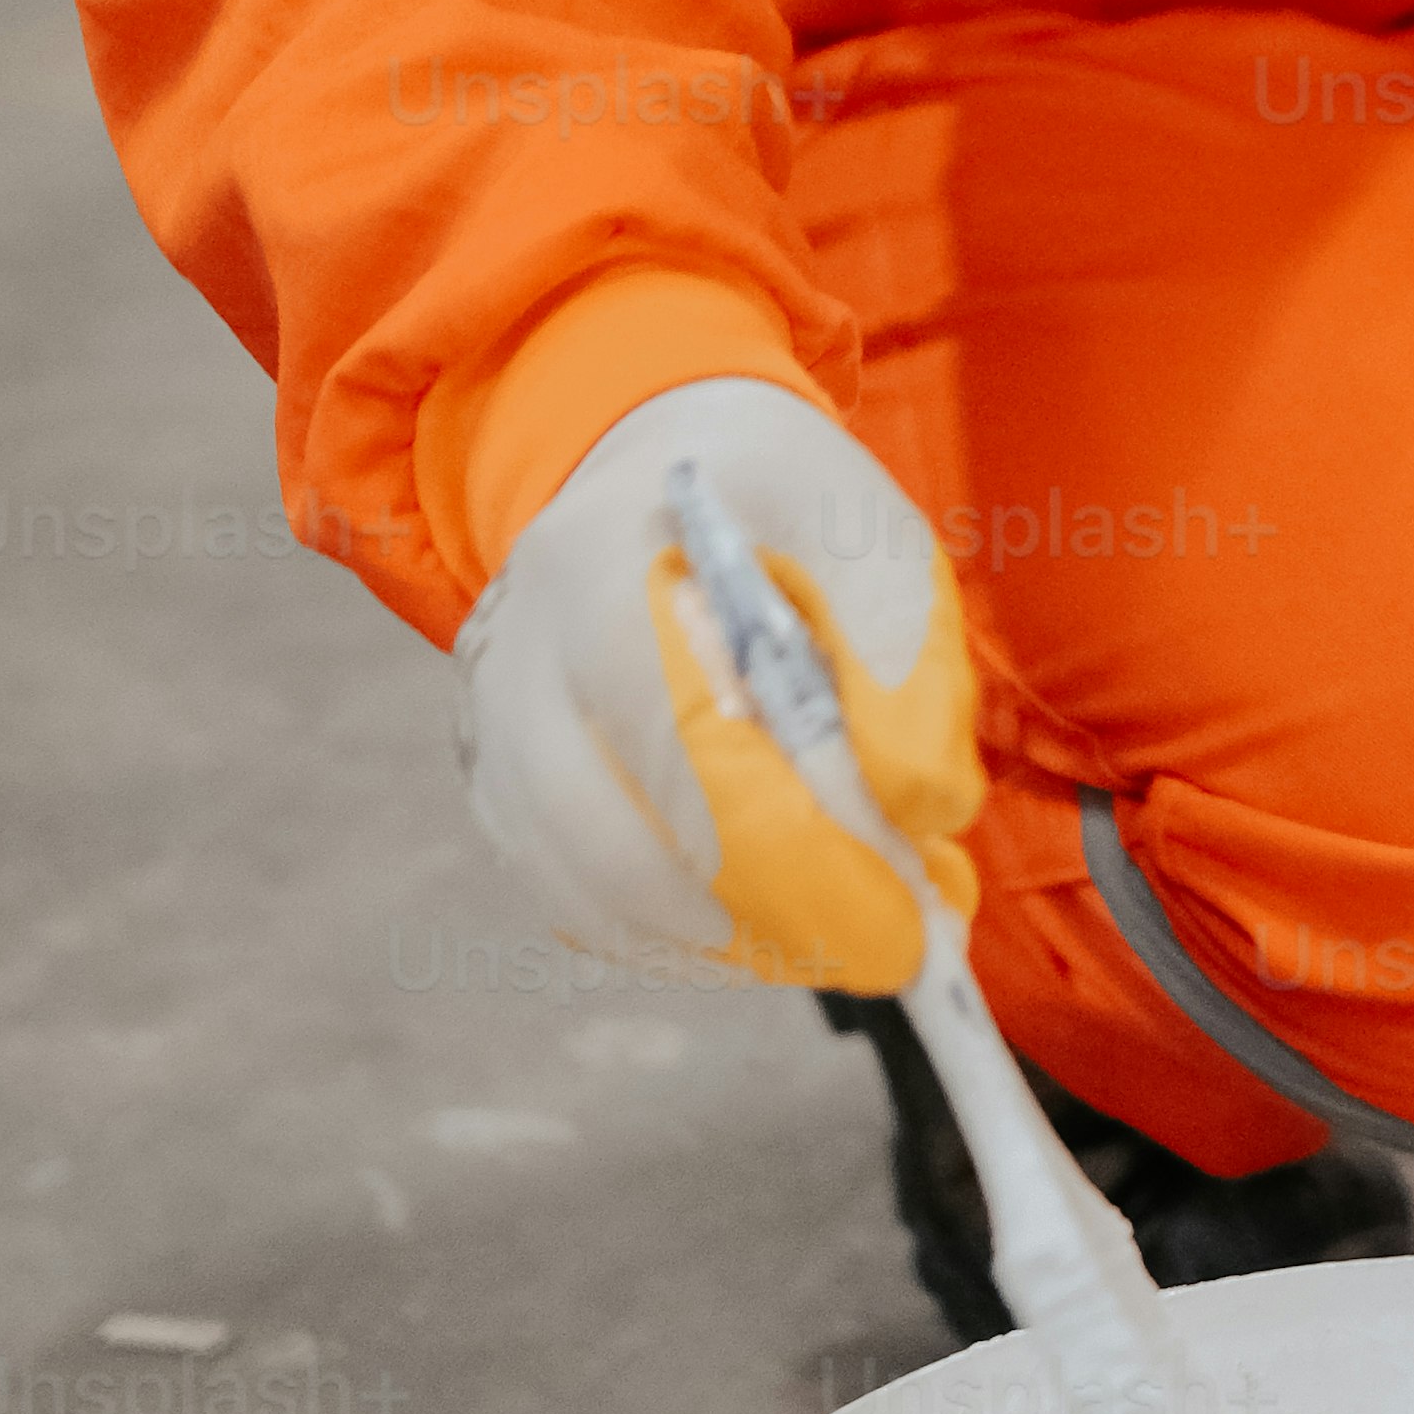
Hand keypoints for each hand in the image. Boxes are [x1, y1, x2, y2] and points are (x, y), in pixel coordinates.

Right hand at [453, 378, 980, 989]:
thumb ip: (906, 662)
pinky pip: (582, 905)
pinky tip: (770, 915)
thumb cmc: (783, 505)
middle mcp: (514, 662)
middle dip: (771, 921)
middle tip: (890, 950)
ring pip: (595, 899)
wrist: (664, 463)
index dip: (799, 860)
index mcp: (601, 570)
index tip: (905, 930)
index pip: (684, 748)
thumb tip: (923, 810)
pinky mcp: (500, 794)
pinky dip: (684, 937)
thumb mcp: (871, 534)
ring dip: (733, 940)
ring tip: (843, 925)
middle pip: (620, 850)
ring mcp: (490, 737)